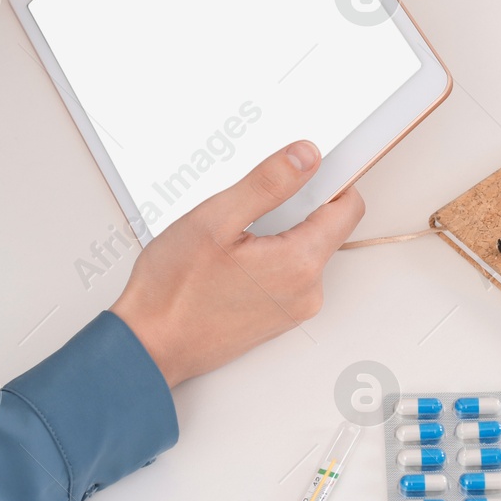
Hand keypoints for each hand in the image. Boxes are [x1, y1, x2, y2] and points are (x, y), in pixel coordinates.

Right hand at [111, 141, 365, 388]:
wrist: (152, 344)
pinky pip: (288, 274)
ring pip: (303, 250)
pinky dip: (267, 259)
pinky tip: (230, 263)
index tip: (304, 169)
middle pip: (325, 228)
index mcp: (300, 263)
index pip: (348, 207)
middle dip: (291, 208)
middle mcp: (307, 291)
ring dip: (275, 234)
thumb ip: (268, 184)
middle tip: (245, 212)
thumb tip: (305, 156)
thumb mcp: (215, 219)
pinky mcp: (279, 317)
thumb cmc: (173, 292)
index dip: (329, 179)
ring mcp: (294, 308)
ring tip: (230, 242)